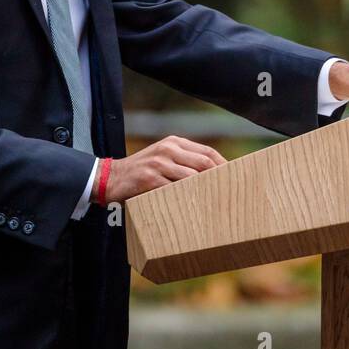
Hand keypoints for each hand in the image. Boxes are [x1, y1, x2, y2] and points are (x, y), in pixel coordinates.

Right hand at [98, 135, 227, 203]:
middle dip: (221, 176)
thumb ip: (183, 162)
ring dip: (207, 189)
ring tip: (219, 201)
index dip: (224, 164)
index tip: (237, 177)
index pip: (207, 151)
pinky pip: (175, 188)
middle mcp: (167, 149)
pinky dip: (187, 197)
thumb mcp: (162, 159)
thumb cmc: (141, 172)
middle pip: (204, 162)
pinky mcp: (149, 178)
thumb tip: (213, 176)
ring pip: (192, 176)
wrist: (110, 178)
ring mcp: (158, 162)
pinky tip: (196, 206)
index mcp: (173, 142)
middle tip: (233, 191)